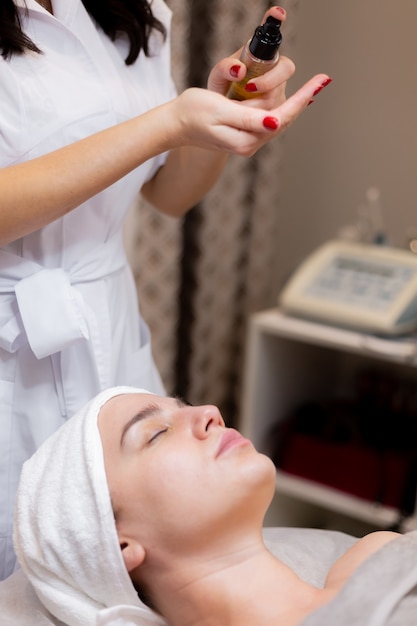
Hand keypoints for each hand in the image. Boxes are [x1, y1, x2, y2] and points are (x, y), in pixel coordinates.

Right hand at [171, 73, 331, 157]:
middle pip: (284, 120)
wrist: (176, 125)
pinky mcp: (243, 137)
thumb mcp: (220, 110)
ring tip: (312, 89)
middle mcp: (250, 144)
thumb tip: (274, 120)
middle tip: (323, 80)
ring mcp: (247, 142)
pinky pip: (268, 123)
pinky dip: (282, 110)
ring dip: (295, 105)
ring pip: (278, 122)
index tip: (320, 82)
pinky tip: (291, 103)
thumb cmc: (194, 113)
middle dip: (303, 100)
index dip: (302, 98)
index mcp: (247, 138)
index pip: (282, 116)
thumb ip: (248, 118)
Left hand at [207, 6, 294, 109]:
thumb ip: (225, 68)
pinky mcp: (277, 117)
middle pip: (285, 73)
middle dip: (268, 81)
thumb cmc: (223, 92)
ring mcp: (278, 97)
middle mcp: (276, 77)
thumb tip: (239, 69)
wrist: (221, 118)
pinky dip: (257, 118)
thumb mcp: (218, 78)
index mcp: (264, 60)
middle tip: (248, 88)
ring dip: (256, 104)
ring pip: (277, 100)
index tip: (277, 13)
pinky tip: (244, 117)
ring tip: (237, 105)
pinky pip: (273, 118)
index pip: (274, 44)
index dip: (277, 25)